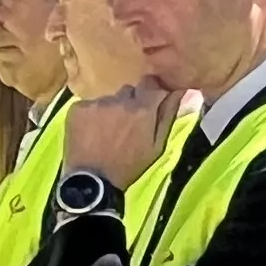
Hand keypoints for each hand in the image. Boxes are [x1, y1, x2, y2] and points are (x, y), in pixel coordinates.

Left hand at [61, 81, 177, 183]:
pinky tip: (91, 132)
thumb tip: (187, 92)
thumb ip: (169, 116)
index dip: (150, 93)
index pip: (151, 84)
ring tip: (106, 131)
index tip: (149, 103)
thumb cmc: (129, 166)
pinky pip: (89, 105)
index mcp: (143, 109)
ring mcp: (97, 103)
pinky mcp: (78, 108)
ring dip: (110, 110)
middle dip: (130, 103)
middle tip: (126, 124)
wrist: (92, 181)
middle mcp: (120, 100)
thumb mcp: (157, 146)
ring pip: (108, 99)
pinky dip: (91, 115)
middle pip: (128, 91)